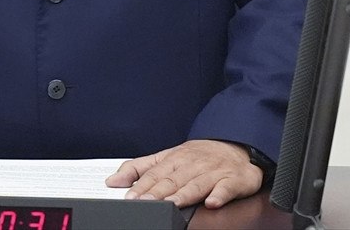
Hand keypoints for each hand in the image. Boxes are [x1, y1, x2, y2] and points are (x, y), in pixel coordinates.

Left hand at [105, 139, 263, 208]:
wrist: (236, 146)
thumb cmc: (198, 156)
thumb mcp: (167, 157)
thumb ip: (139, 168)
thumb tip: (113, 180)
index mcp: (175, 159)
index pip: (156, 173)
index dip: (143, 185)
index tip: (130, 197)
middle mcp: (193, 164)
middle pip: (174, 179)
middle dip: (158, 191)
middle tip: (144, 202)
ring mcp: (213, 171)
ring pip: (197, 184)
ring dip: (184, 194)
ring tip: (172, 203)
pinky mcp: (233, 179)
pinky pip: (226, 188)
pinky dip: (219, 195)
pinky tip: (212, 202)